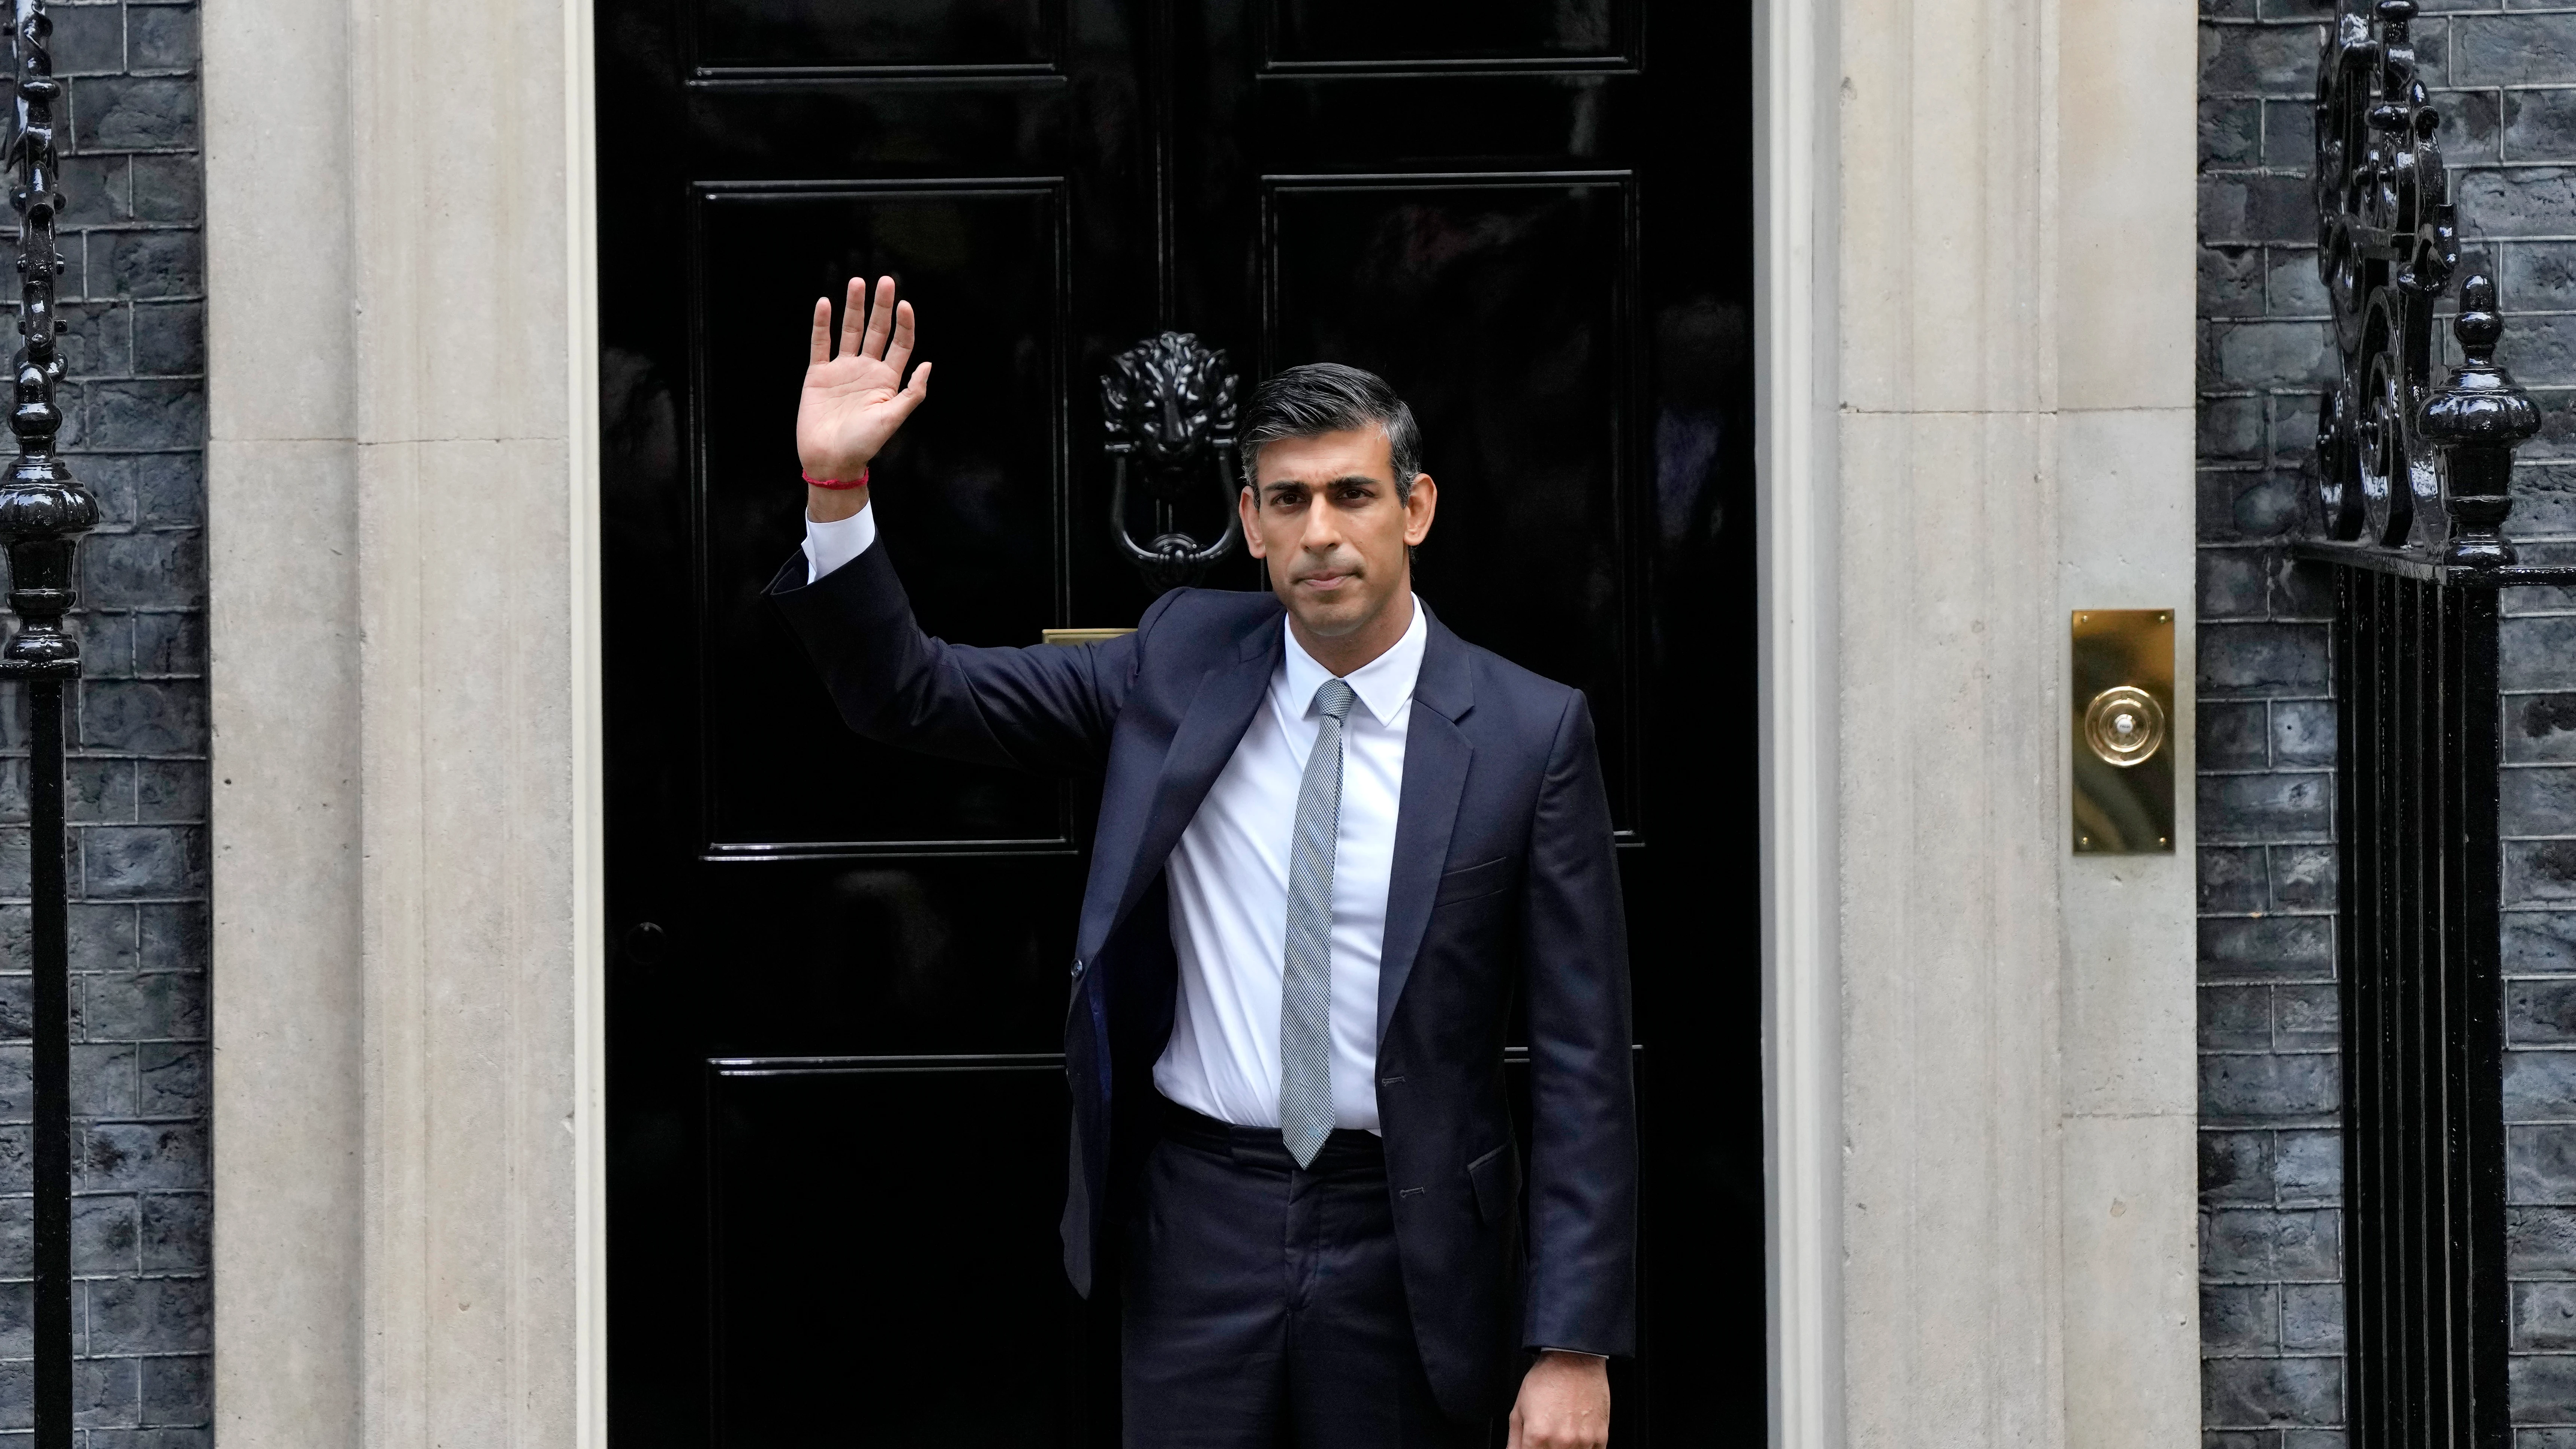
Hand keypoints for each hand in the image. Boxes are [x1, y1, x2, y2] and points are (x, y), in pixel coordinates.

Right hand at [798, 276, 929, 517]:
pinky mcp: (819, 374)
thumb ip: (912, 393)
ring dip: (853, 307)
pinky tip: (826, 303)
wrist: (830, 460)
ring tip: (857, 282)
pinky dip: (822, 324)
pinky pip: (820, 344)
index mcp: (887, 380)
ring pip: (849, 331)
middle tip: (884, 281)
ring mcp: (842, 370)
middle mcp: (866, 370)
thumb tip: (928, 364)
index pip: (900, 344)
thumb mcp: (893, 419)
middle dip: (881, 306)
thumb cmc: (863, 444)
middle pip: (876, 331)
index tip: (905, 305)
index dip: (904, 325)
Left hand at [1507, 1351, 1608, 1448]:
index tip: (1532, 1446)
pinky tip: (1576, 1436)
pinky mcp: (1600, 1437)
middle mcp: (1561, 1442)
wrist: (1575, 1359)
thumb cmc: (1547, 1379)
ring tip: (1562, 1434)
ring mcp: (1583, 1441)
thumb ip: (1514, 1440)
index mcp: (1537, 1436)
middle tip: (1546, 1439)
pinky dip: (1583, 1448)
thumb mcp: (1519, 1408)